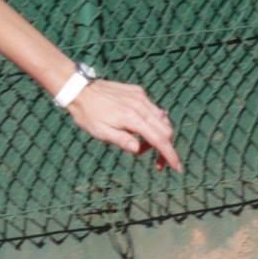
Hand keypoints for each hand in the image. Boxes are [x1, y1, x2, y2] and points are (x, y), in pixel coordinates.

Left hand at [68, 80, 183, 171]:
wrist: (79, 89)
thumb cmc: (88, 114)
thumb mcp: (101, 132)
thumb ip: (121, 140)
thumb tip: (138, 150)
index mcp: (133, 119)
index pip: (159, 140)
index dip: (170, 155)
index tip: (177, 168)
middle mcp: (141, 106)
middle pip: (166, 130)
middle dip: (165, 148)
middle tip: (157, 163)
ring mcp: (141, 97)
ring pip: (162, 119)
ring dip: (159, 135)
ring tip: (142, 145)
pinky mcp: (138, 92)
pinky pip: (153, 109)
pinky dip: (152, 122)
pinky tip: (140, 129)